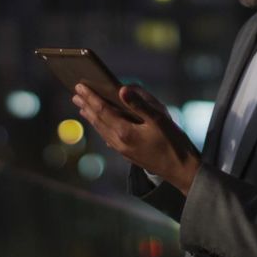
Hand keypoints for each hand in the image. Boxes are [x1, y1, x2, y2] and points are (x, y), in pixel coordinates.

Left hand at [72, 83, 200, 194]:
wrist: (181, 171)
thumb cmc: (173, 143)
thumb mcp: (159, 120)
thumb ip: (139, 104)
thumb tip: (122, 89)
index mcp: (125, 131)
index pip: (102, 110)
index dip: (91, 97)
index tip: (80, 86)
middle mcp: (119, 142)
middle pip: (98, 121)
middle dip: (86, 106)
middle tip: (75, 94)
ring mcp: (122, 150)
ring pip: (102, 130)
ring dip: (91, 117)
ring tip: (83, 108)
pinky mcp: (127, 154)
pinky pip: (108, 138)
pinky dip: (101, 128)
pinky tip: (101, 127)